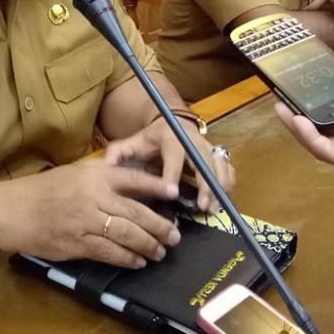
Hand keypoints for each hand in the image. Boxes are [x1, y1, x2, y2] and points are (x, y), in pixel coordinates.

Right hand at [0, 162, 181, 268]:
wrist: (13, 211)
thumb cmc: (44, 190)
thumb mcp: (74, 173)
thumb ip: (102, 176)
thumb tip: (131, 183)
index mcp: (95, 176)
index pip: (132, 179)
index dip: (156, 186)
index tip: (175, 193)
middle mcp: (94, 197)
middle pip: (136, 212)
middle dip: (159, 225)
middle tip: (175, 236)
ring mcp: (86, 222)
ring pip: (126, 234)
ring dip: (147, 245)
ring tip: (160, 251)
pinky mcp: (78, 244)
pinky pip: (109, 252)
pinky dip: (127, 258)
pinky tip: (138, 262)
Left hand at [105, 117, 234, 212]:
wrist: (169, 124)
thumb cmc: (149, 139)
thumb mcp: (131, 142)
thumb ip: (118, 153)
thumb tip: (106, 167)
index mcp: (170, 135)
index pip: (174, 154)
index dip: (174, 172)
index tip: (172, 192)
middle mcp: (193, 139)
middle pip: (204, 160)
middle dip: (206, 184)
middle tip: (203, 206)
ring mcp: (208, 146)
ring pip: (220, 164)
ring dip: (219, 187)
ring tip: (213, 209)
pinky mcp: (216, 154)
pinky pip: (228, 168)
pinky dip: (228, 184)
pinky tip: (223, 201)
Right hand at [274, 67, 333, 182]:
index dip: (321, 102)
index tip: (304, 85)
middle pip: (327, 129)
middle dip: (303, 114)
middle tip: (283, 96)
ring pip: (323, 143)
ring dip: (299, 127)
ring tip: (280, 108)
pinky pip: (331, 153)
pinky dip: (311, 139)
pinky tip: (296, 121)